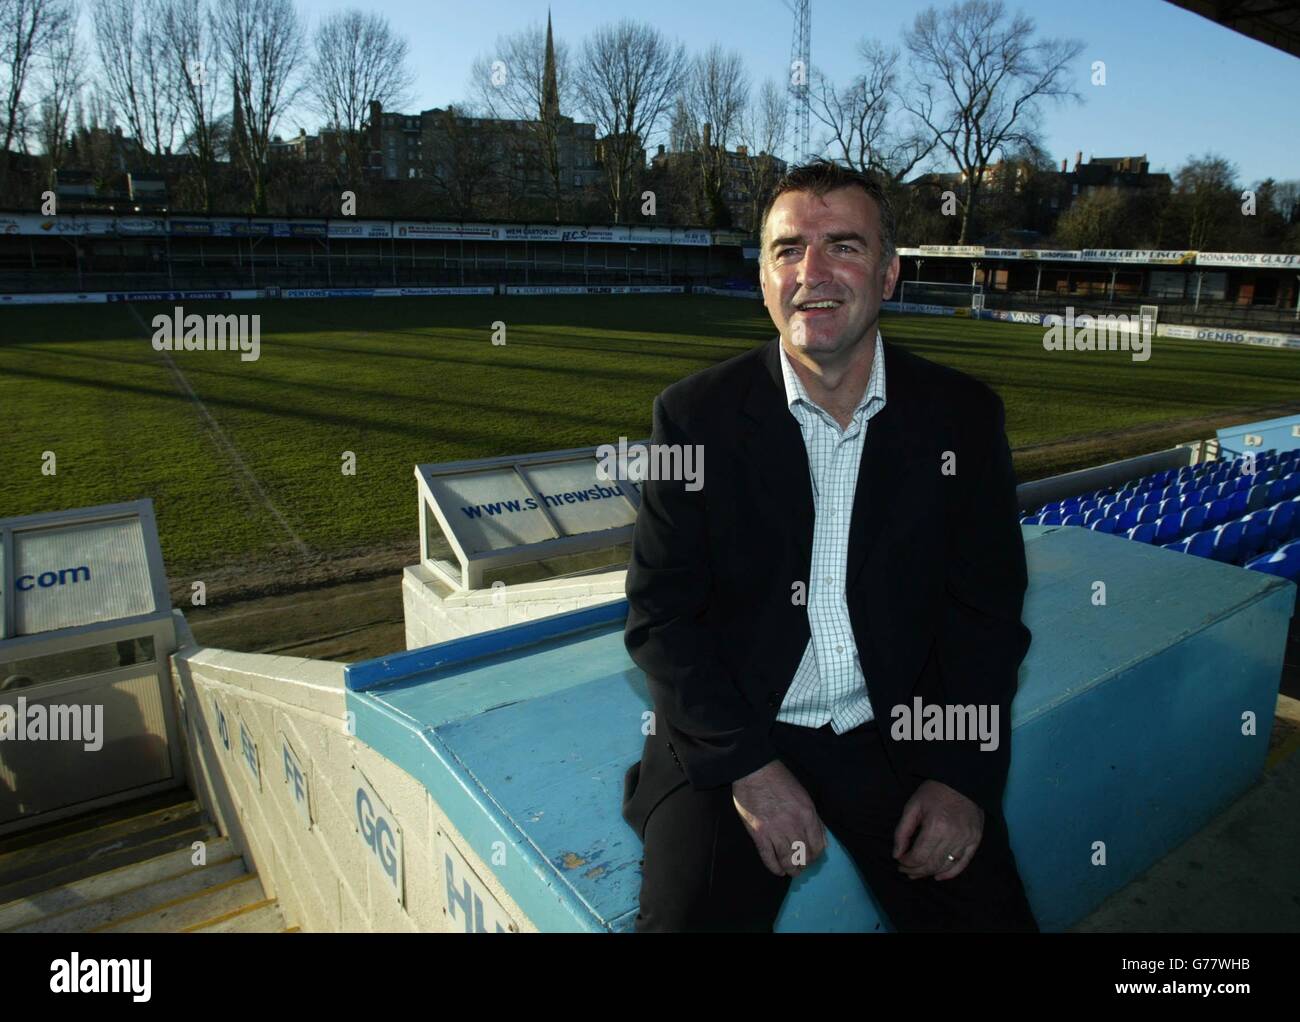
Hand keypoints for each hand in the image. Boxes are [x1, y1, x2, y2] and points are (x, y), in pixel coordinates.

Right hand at [732, 760, 826, 877]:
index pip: (818, 846)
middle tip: (801, 865)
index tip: (812, 856)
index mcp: (807, 815)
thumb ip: (814, 819)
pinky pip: (769, 858)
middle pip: (804, 856)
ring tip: (791, 871)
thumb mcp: (804, 796)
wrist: (754, 770)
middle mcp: (794, 826)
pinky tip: (778, 871)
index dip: (816, 856)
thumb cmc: (779, 779)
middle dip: (804, 864)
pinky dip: (774, 868)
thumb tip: (822, 840)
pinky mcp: (759, 834)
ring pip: (788, 860)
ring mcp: (775, 831)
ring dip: (792, 870)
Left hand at [893, 779, 983, 880]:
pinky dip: (950, 873)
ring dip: (930, 873)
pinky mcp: (975, 841)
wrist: (961, 781)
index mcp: (935, 827)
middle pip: (931, 864)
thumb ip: (902, 832)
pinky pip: (963, 864)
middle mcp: (953, 836)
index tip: (899, 862)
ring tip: (918, 873)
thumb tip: (897, 855)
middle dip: (915, 871)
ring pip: (945, 867)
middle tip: (905, 870)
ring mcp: (966, 840)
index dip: (906, 863)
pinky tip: (938, 876)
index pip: (919, 856)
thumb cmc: (934, 792)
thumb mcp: (912, 806)